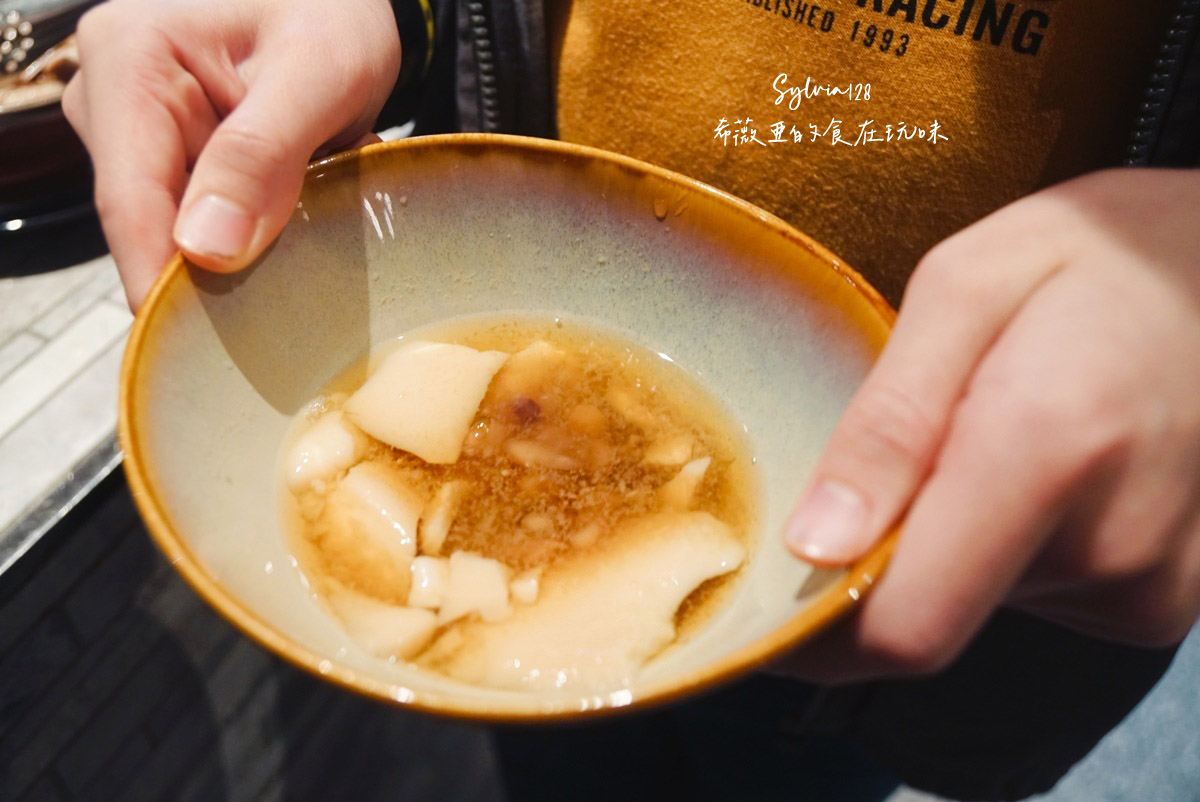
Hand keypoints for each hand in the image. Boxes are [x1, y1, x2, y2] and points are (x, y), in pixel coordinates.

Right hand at [63, 0, 400, 308]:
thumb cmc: (330, 9)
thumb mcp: (318, 72)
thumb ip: (261, 154)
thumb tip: (205, 250)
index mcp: (130, 61)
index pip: (131, 205)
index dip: (162, 288)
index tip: (197, 355)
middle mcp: (114, 100)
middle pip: (152, 228)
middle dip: (222, 269)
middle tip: (298, 280)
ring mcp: (139, 135)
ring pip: (182, 234)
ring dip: (252, 246)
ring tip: (314, 209)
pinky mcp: (170, 158)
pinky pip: (204, 223)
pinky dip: (259, 229)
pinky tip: (301, 207)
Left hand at [781, 168, 1199, 682]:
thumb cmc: (1100, 255)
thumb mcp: (966, 288)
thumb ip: (889, 422)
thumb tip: (815, 547)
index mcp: (1048, 447)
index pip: (904, 625)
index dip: (817, 631)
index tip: (768, 591)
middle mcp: (1112, 545)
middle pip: (929, 613)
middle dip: (883, 550)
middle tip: (902, 452)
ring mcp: (1151, 585)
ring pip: (980, 603)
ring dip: (951, 536)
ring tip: (991, 436)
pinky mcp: (1161, 602)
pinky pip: (1036, 595)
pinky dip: (1008, 543)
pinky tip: (1042, 467)